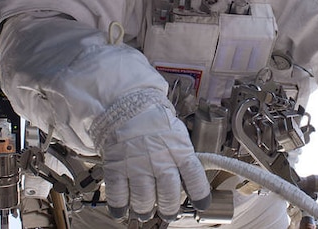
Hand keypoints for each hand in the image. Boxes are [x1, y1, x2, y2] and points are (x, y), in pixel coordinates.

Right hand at [100, 102, 210, 220]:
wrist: (128, 106)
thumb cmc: (155, 123)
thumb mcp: (177, 136)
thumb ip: (183, 158)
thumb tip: (189, 183)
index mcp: (179, 150)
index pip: (194, 178)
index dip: (199, 195)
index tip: (201, 204)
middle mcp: (160, 159)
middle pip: (168, 195)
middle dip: (169, 209)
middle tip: (167, 211)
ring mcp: (137, 164)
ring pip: (144, 199)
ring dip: (145, 210)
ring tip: (144, 210)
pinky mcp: (117, 166)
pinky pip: (119, 194)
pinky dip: (120, 206)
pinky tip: (122, 208)